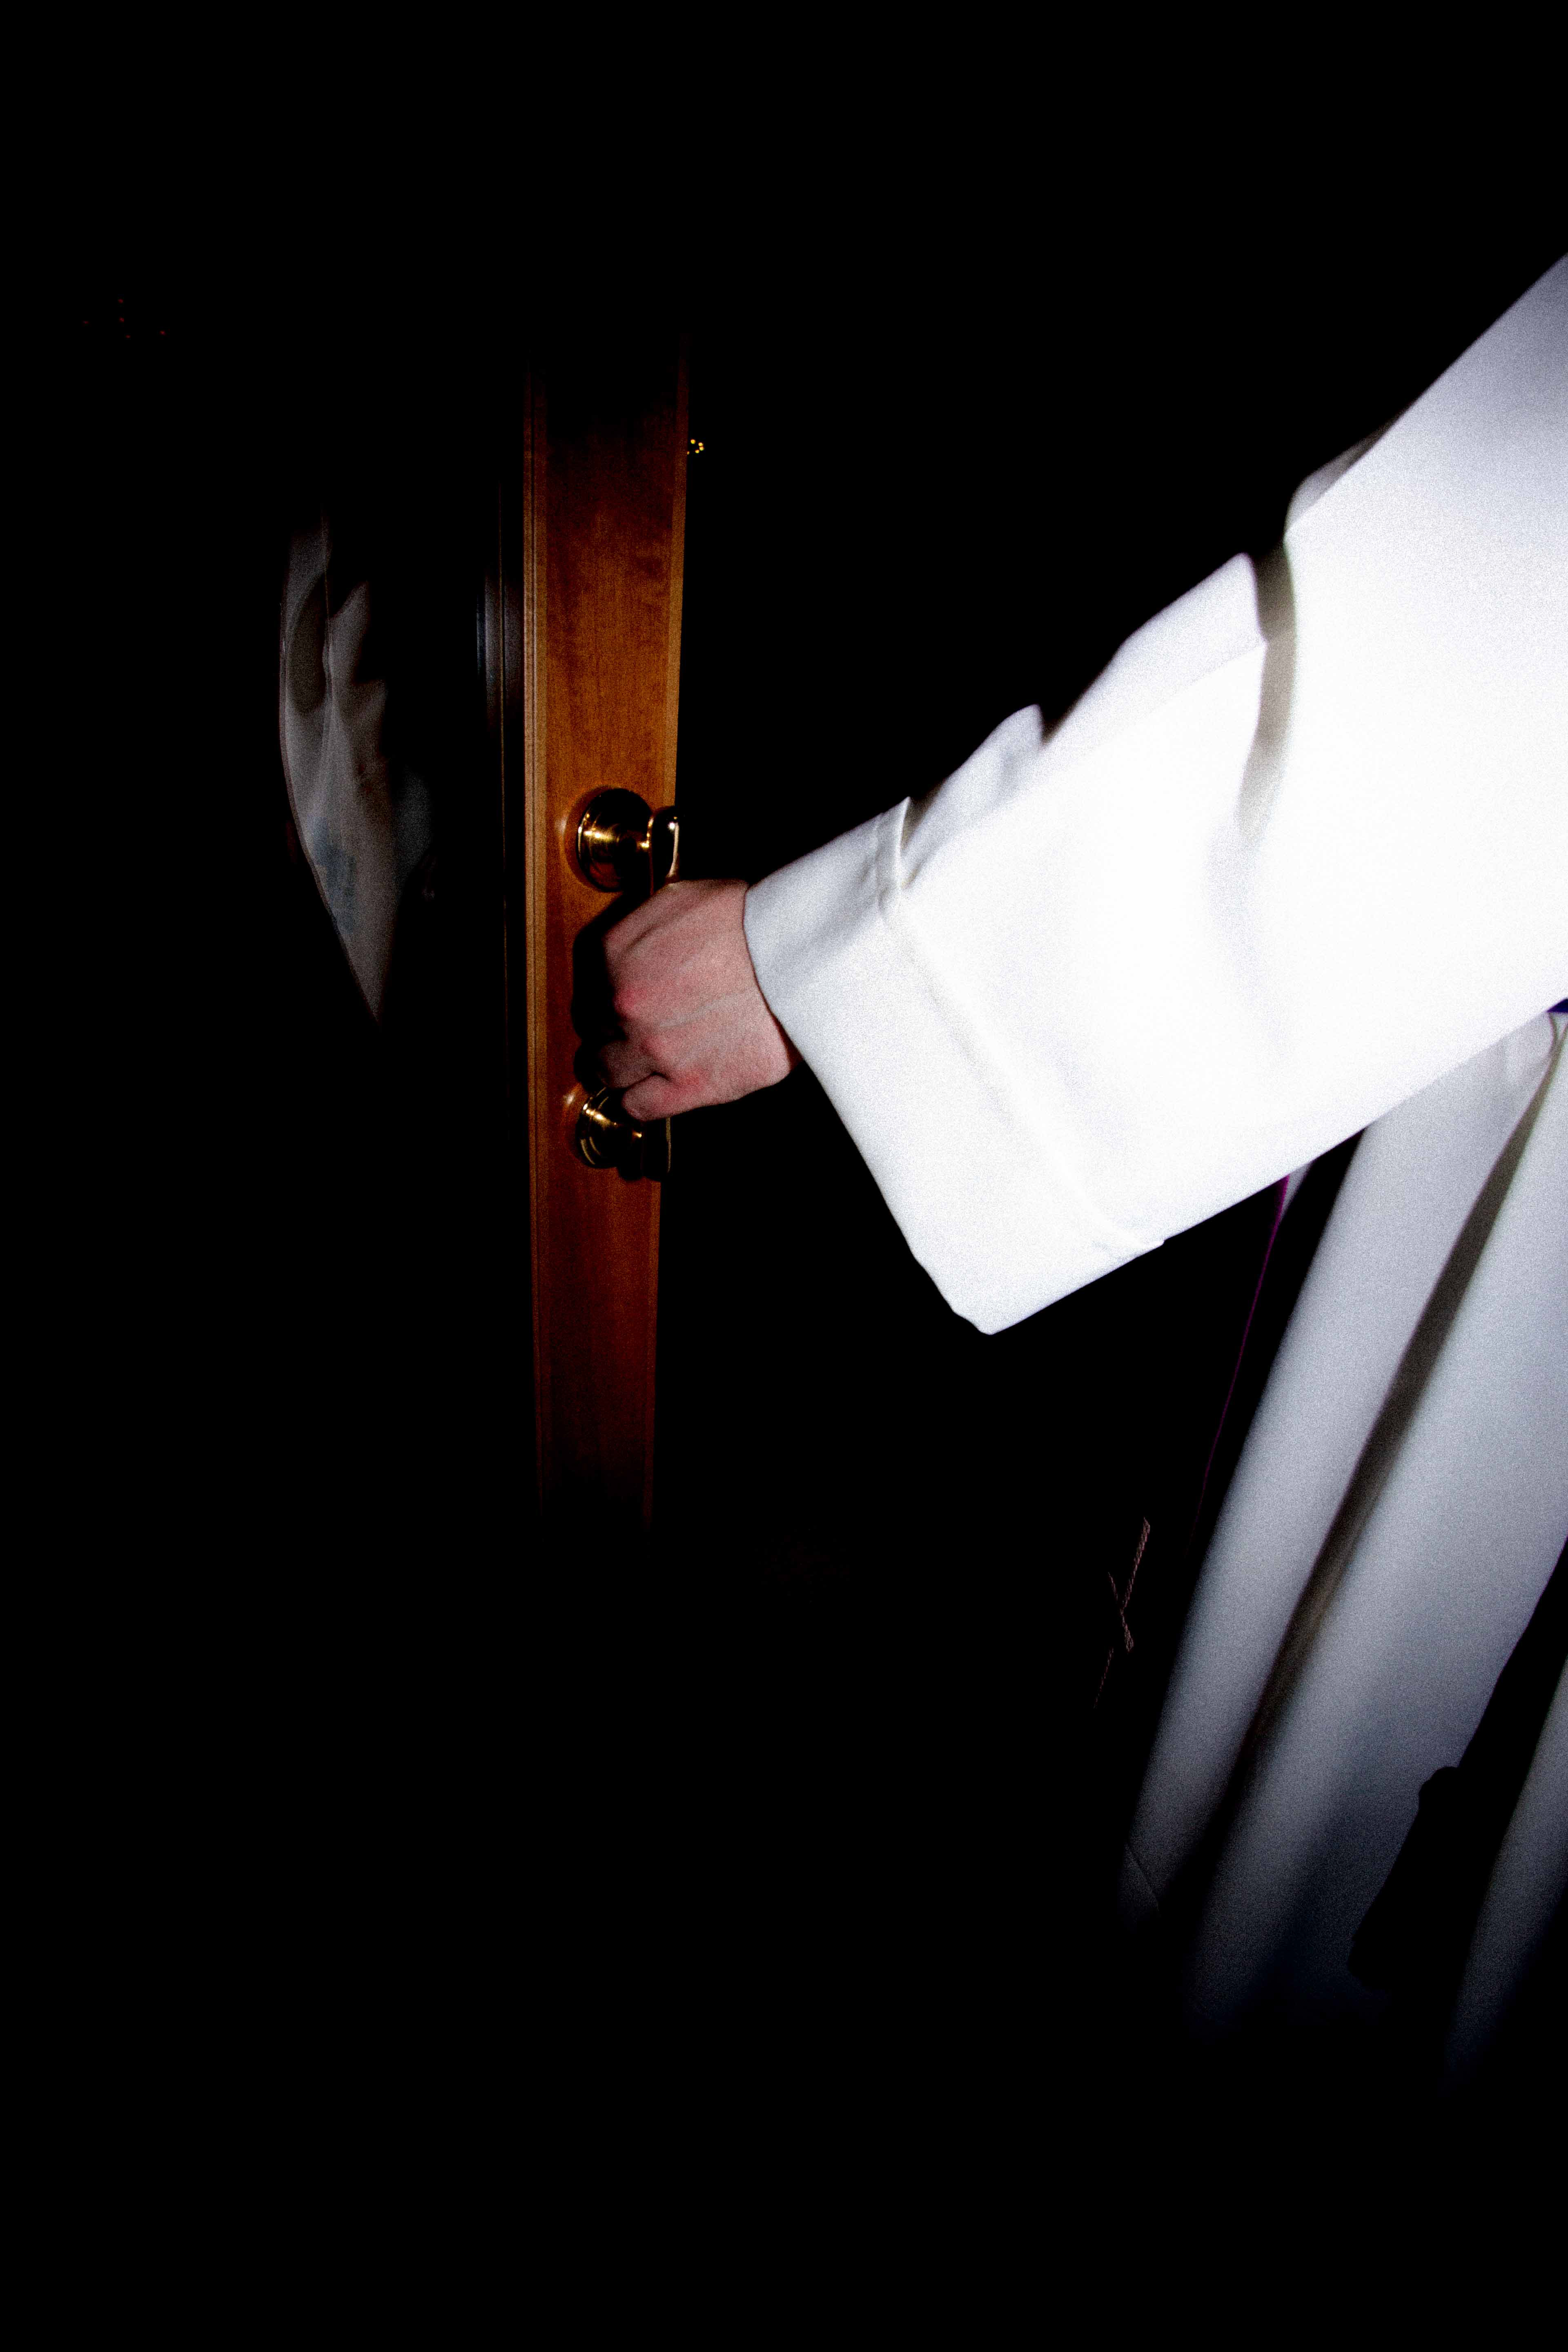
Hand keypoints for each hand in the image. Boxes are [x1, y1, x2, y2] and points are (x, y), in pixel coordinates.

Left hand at [596, 879, 799, 1118]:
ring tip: (637, 1066)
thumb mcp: (682, 895)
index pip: (590, 987)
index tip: (623, 1002)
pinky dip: (639, 1101)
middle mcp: (625, 1003)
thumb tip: (625, 952)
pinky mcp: (688, 1085)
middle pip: (597, 1031)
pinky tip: (651, 1091)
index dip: (606, 997)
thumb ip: (639, 925)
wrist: (803, 954)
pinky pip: (639, 1106)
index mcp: (617, 954)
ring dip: (618, 1069)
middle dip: (611, 1033)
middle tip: (634, 1032)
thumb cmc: (752, 920)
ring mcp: (654, 1048)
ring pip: (610, 1072)